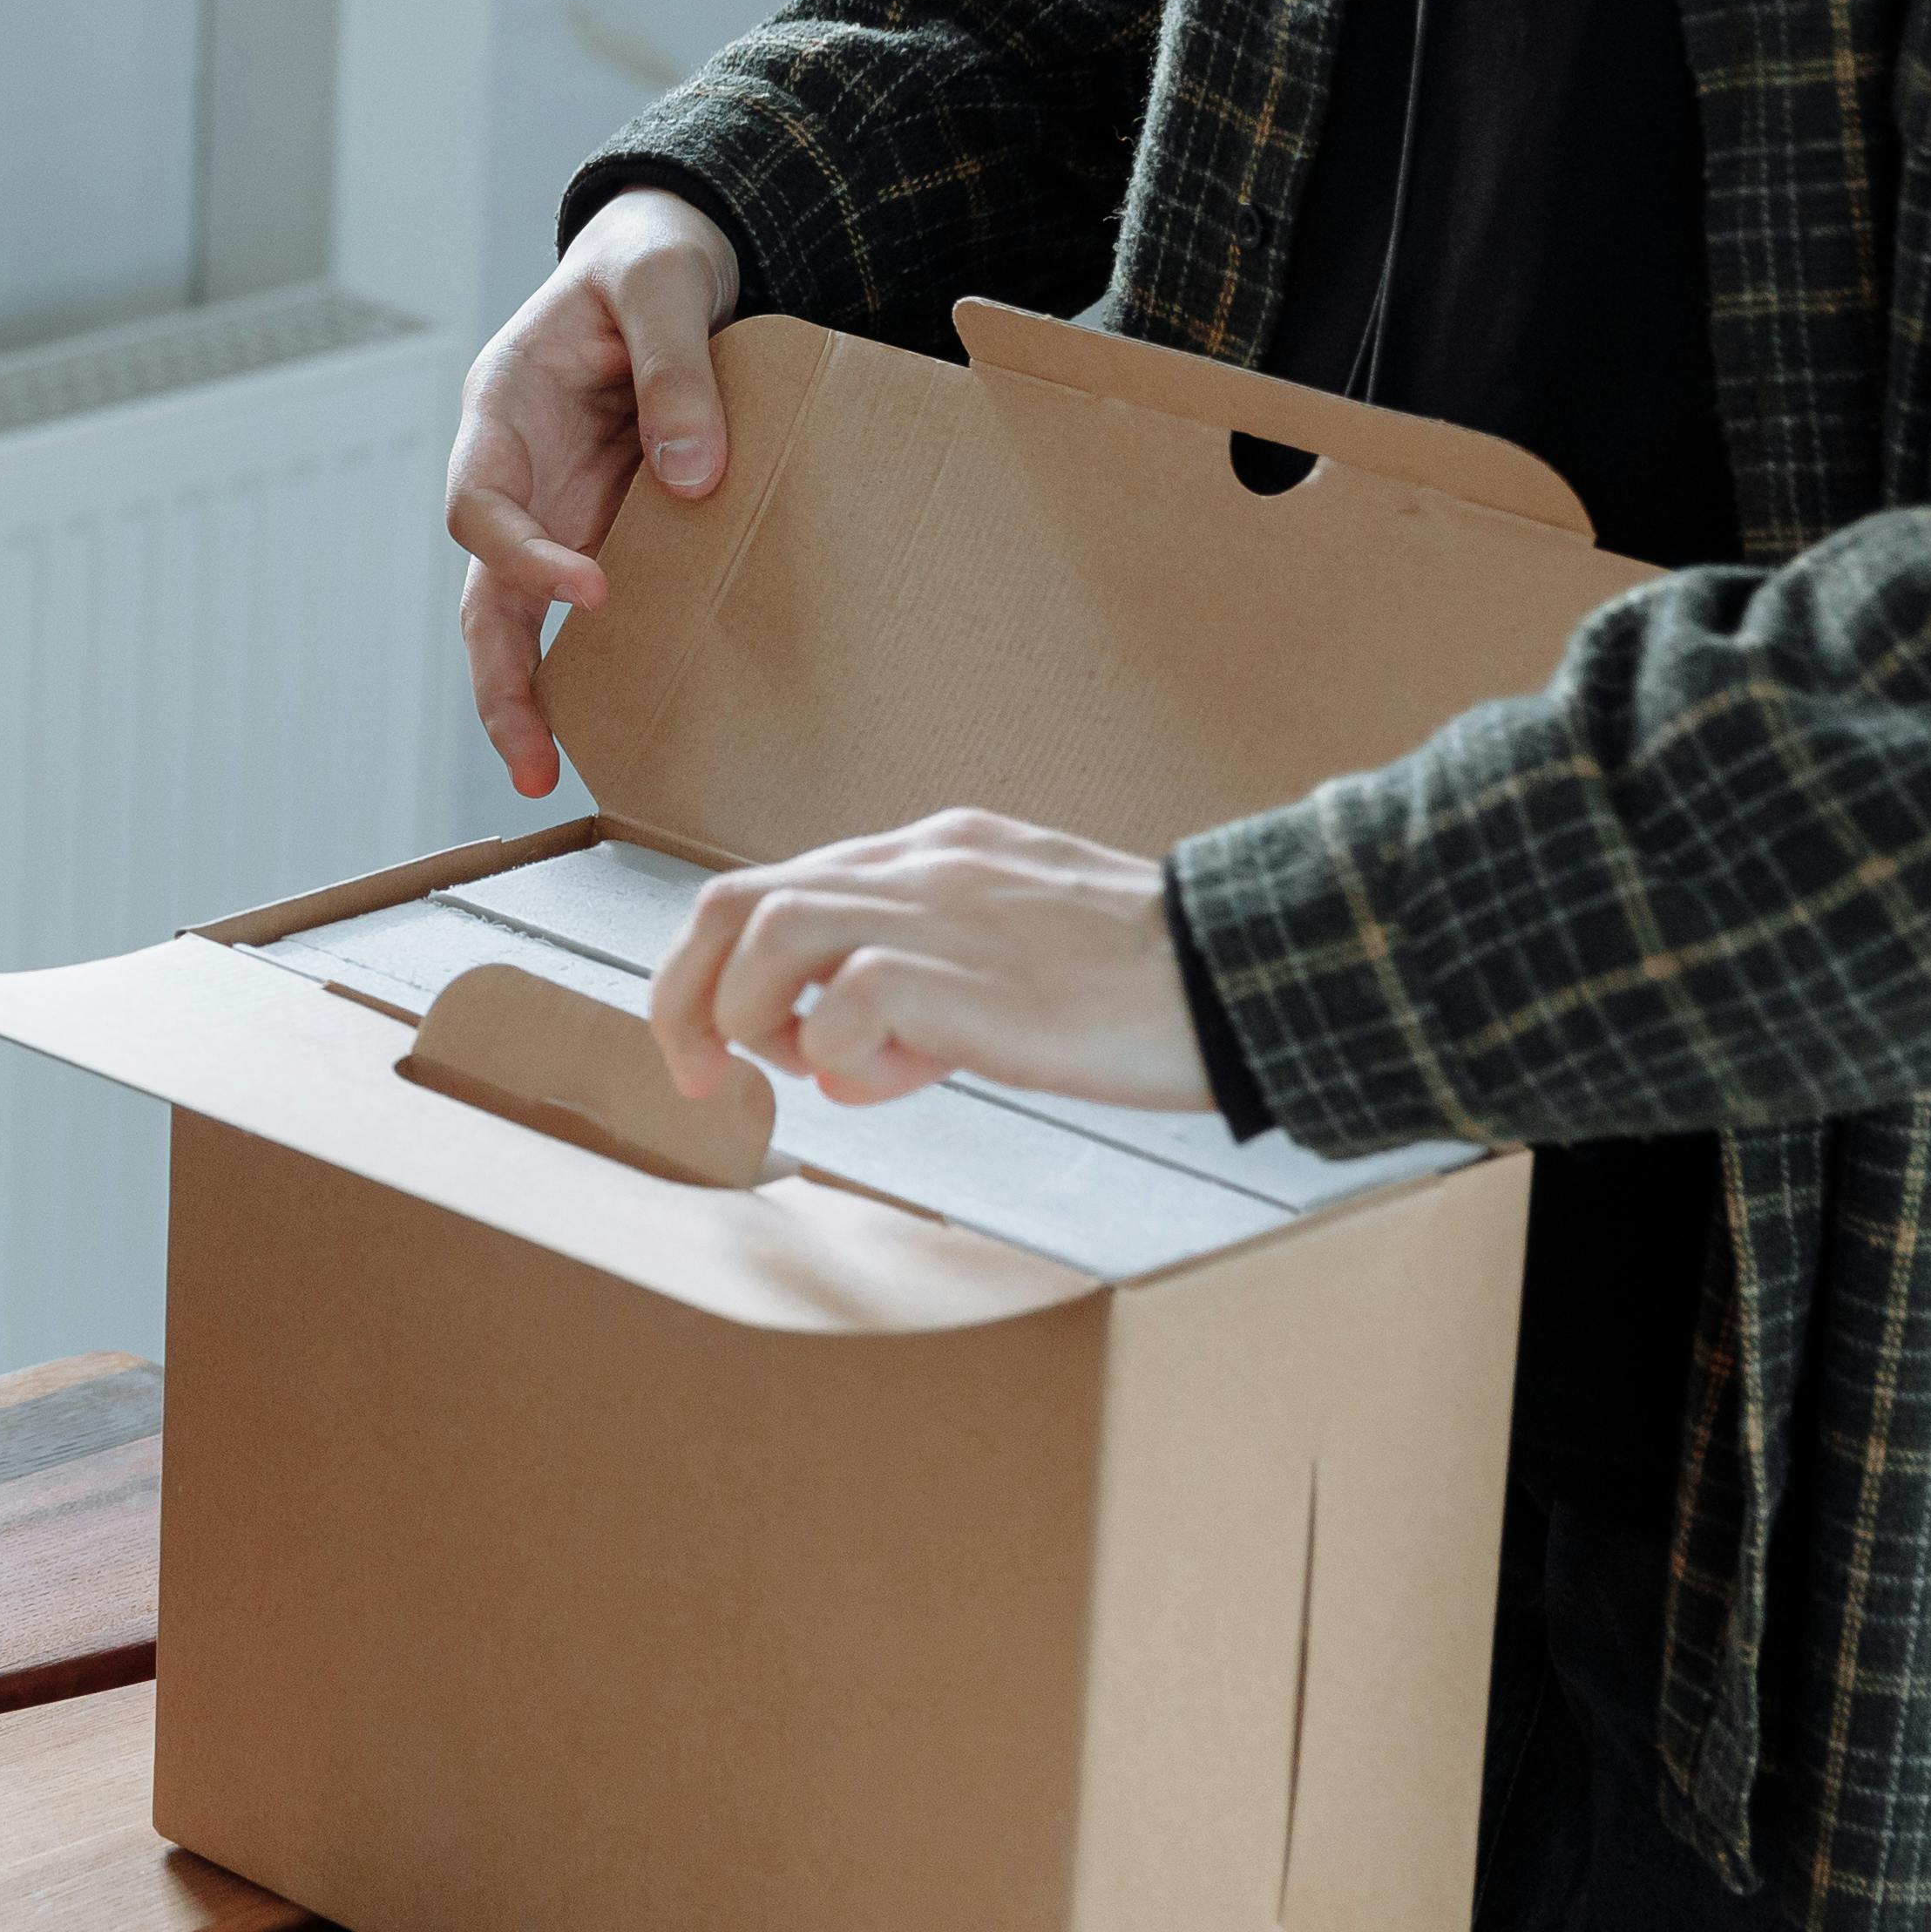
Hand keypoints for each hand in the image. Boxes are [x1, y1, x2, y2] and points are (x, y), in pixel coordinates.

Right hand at [445, 187, 742, 794]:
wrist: (667, 259)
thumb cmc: (649, 258)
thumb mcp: (664, 280)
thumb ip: (677, 366)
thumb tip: (696, 476)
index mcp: (501, 408)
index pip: (479, 500)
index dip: (520, 554)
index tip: (592, 588)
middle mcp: (515, 473)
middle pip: (480, 591)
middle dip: (496, 677)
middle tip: (528, 756)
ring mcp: (557, 509)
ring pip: (516, 618)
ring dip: (526, 697)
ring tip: (544, 775)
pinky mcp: (607, 529)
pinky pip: (590, 609)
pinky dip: (595, 665)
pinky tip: (621, 726)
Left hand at [646, 812, 1213, 1117]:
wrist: (1243, 972)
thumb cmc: (1140, 986)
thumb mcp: (1009, 968)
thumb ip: (916, 999)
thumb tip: (840, 1065)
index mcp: (932, 854)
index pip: (773, 886)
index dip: (714, 970)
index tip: (711, 1051)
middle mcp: (921, 866)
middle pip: (736, 899)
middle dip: (687, 994)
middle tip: (700, 1077)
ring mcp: (943, 911)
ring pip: (769, 929)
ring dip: (755, 1015)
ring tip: (807, 1067)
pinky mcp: (968, 974)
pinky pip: (844, 998)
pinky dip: (837, 1050)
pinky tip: (893, 1077)